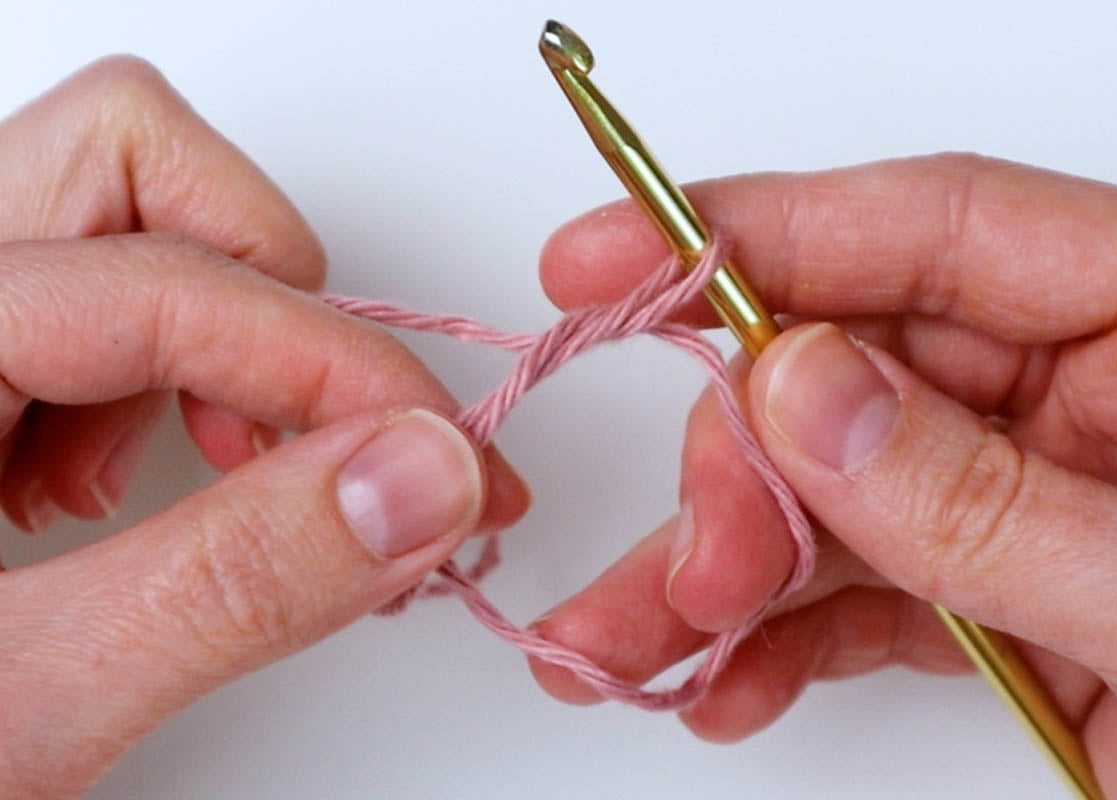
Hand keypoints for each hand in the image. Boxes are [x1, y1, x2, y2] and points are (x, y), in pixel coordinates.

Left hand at [0, 57, 527, 796]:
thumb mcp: (13, 711)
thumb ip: (226, 585)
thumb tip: (414, 480)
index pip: (161, 279)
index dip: (330, 362)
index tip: (433, 457)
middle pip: (125, 162)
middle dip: (268, 293)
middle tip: (316, 432)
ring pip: (117, 213)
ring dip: (210, 340)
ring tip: (201, 480)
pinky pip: (82, 287)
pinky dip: (152, 376)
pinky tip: (116, 490)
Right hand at [531, 155, 1116, 798]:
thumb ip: (991, 501)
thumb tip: (804, 391)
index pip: (939, 228)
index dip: (762, 232)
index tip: (614, 259)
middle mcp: (1102, 391)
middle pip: (856, 367)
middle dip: (743, 463)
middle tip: (695, 559)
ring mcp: (1040, 495)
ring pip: (832, 489)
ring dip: (723, 567)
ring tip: (640, 639)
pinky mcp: (1004, 593)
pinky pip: (860, 586)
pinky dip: (777, 635)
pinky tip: (723, 679)